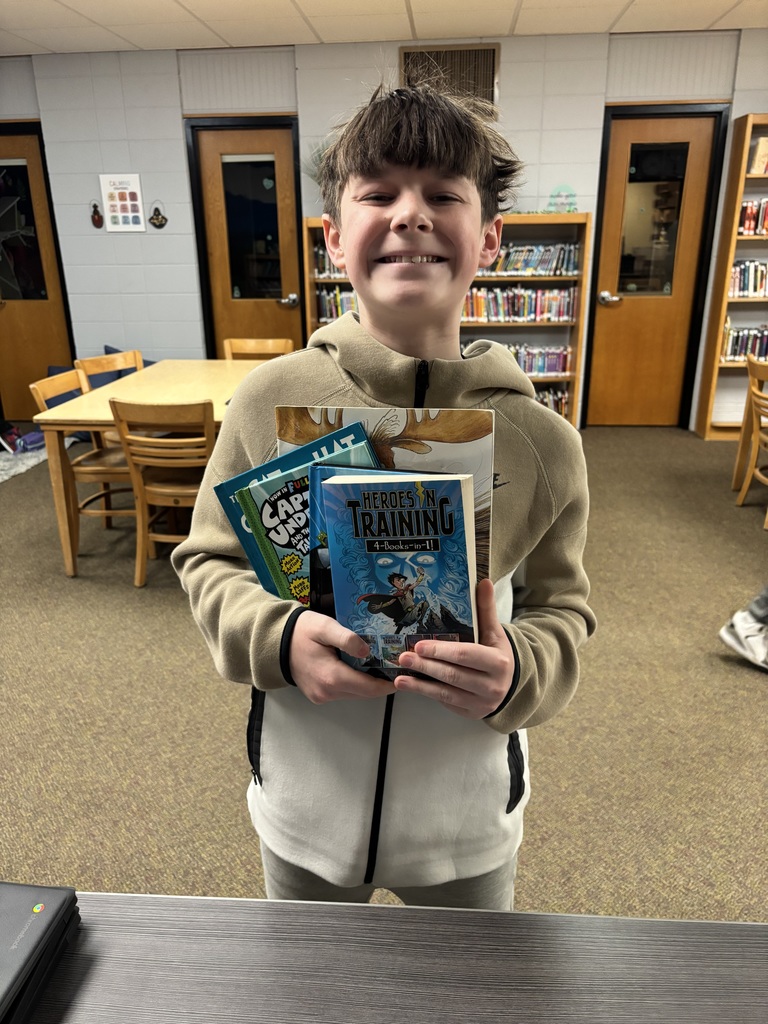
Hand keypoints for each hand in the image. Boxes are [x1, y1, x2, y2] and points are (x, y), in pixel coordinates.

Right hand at [289, 610, 395, 703]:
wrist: (276, 642)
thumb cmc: (302, 632)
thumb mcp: (325, 627)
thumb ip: (347, 638)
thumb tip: (367, 650)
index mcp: (331, 676)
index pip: (368, 687)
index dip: (387, 684)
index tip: (400, 675)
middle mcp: (327, 692)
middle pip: (363, 693)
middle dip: (380, 683)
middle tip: (393, 668)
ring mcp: (321, 696)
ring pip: (354, 694)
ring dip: (367, 684)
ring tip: (379, 666)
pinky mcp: (318, 695)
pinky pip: (343, 692)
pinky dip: (354, 683)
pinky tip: (359, 669)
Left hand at [393, 579, 514, 718]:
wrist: (511, 686)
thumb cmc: (496, 654)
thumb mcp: (494, 633)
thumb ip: (486, 609)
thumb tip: (483, 581)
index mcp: (498, 662)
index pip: (467, 655)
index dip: (442, 651)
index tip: (420, 645)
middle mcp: (491, 686)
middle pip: (453, 675)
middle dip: (426, 667)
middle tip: (403, 657)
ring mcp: (480, 703)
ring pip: (446, 693)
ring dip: (420, 685)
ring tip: (399, 677)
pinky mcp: (469, 713)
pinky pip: (445, 702)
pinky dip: (425, 694)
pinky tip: (408, 685)